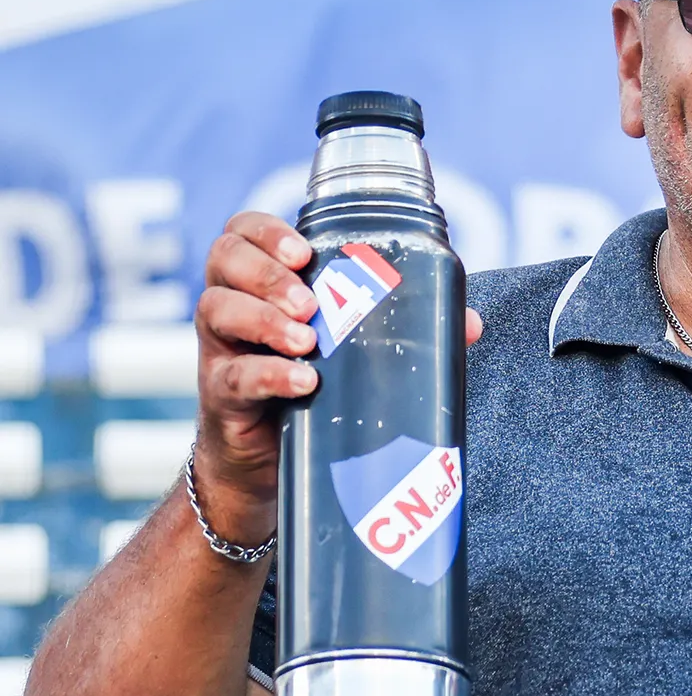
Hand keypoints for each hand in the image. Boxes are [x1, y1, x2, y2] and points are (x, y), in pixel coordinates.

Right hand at [193, 211, 481, 544]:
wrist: (268, 465)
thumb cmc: (314, 390)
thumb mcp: (351, 352)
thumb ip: (406, 330)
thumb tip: (471, 323)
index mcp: (264, 282)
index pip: (245, 230)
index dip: (267, 231)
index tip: (304, 251)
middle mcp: (234, 306)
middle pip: (223, 257)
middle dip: (267, 273)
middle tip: (309, 301)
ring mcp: (221, 350)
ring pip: (217, 309)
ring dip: (264, 318)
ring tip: (307, 340)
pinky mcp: (222, 396)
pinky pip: (233, 376)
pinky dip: (268, 374)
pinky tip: (302, 381)